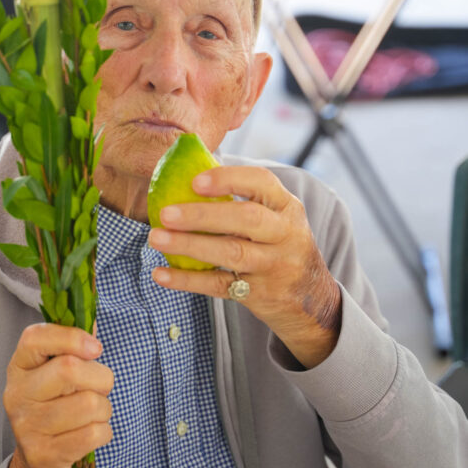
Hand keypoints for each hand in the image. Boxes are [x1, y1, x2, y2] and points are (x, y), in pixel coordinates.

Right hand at [4, 323, 113, 467]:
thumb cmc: (56, 410)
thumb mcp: (55, 376)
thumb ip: (72, 349)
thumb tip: (93, 322)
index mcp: (19, 368)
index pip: (35, 338)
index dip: (71, 337)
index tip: (95, 348)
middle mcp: (16, 394)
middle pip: (70, 370)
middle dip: (101, 378)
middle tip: (98, 389)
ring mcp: (27, 427)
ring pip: (90, 404)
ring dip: (104, 410)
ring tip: (92, 415)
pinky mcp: (44, 455)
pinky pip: (94, 433)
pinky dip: (104, 432)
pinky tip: (91, 434)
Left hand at [148, 165, 340, 368]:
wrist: (311, 296)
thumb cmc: (279, 244)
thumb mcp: (277, 217)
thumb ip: (245, 197)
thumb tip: (189, 170)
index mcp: (287, 206)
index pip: (262, 182)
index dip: (228, 178)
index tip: (195, 181)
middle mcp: (285, 234)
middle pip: (245, 219)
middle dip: (202, 215)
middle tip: (165, 213)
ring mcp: (273, 265)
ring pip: (231, 253)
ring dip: (189, 246)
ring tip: (156, 239)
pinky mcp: (258, 293)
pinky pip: (219, 286)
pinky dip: (188, 280)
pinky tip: (161, 274)